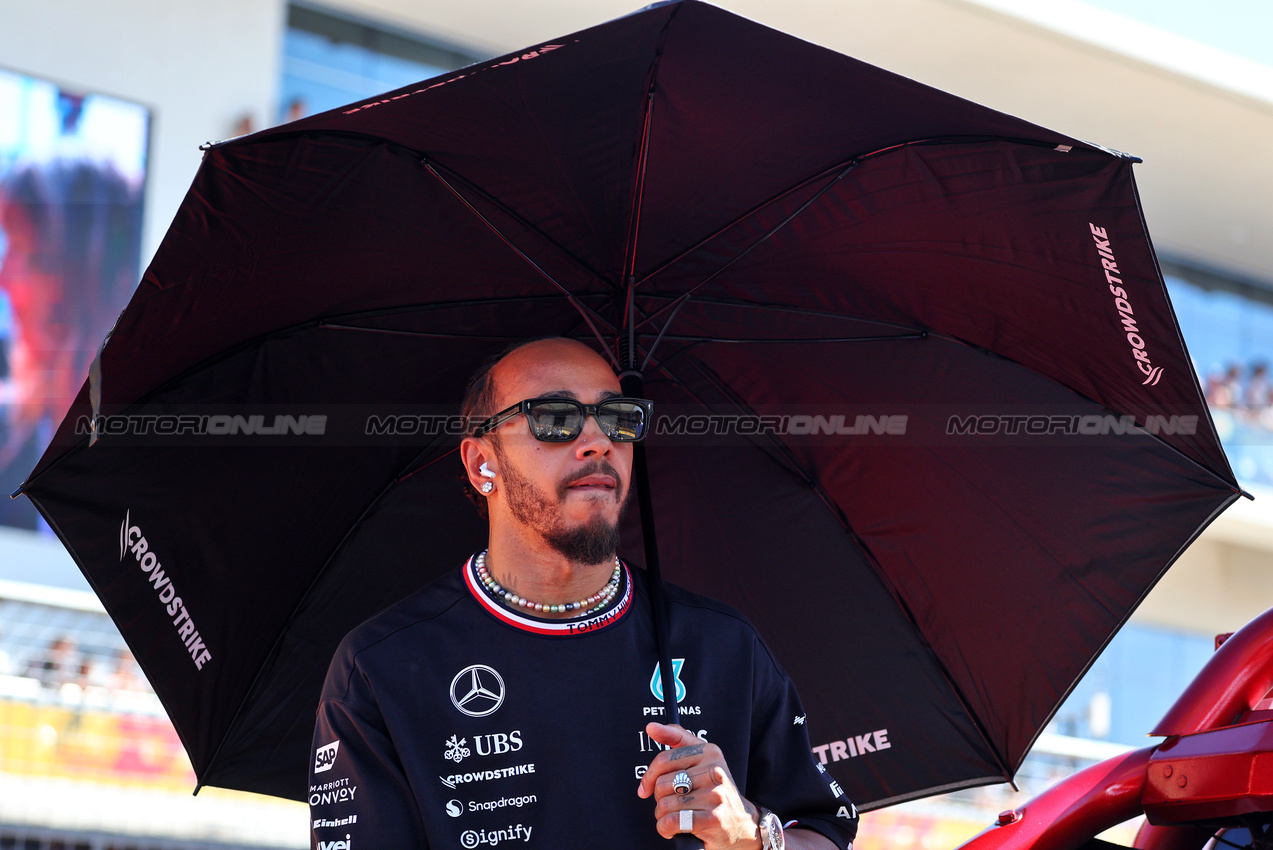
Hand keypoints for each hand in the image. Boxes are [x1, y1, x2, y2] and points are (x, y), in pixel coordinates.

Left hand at [636, 722, 761, 849]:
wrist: (741, 824)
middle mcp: (714, 770)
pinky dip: (666, 828)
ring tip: (674, 817)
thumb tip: (652, 727)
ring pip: (666, 804)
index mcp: (709, 752)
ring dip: (662, 816)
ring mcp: (715, 794)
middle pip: (662, 784)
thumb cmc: (715, 791)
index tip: (645, 787)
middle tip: (670, 804)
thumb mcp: (702, 759)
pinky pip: (673, 821)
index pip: (664, 759)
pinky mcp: (713, 818)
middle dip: (659, 799)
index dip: (649, 776)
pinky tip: (673, 829)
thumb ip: (677, 739)